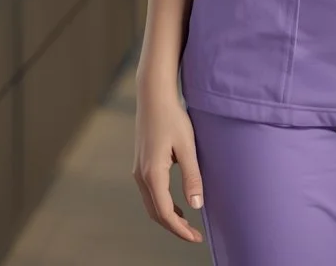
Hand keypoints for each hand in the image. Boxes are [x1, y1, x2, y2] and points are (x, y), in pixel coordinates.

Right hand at [132, 85, 204, 243]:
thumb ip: (192, 177)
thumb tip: (197, 206)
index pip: (165, 213)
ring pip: (151, 205)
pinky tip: (178, 206)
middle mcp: (141, 175)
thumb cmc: (172, 118)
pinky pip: (150, 194)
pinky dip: (163, 205)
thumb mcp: (187, 147)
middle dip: (175, 228)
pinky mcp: (141, 165)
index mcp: (152, 174)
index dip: (180, 229)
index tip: (196, 238)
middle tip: (195, 236)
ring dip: (168, 218)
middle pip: (156, 213)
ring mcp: (138, 171)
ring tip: (188, 225)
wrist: (153, 97)